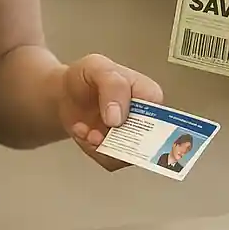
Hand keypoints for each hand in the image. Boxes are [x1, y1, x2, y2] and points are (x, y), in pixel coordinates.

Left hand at [58, 54, 163, 170]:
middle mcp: (144, 119)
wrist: (66, 93)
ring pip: (126, 157)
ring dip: (101, 147)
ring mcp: (130, 137)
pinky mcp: (115, 150)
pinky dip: (92, 150)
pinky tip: (82, 132)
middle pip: (147, 144)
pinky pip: (109, 161)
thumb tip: (119, 117)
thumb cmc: (87, 76)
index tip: (117, 124)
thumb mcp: (97, 68)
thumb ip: (113, 86)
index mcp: (148, 94)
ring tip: (85, 131)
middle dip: (118, 142)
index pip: (162, 117)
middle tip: (95, 134)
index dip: (145, 125)